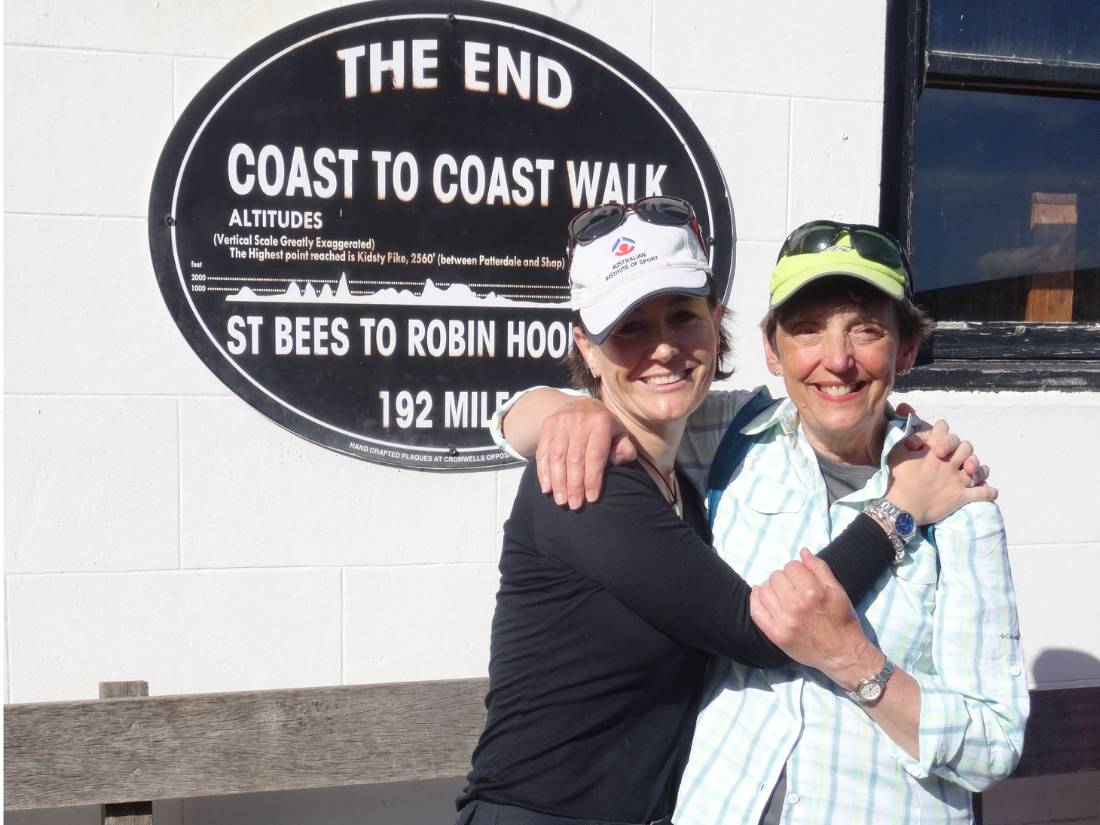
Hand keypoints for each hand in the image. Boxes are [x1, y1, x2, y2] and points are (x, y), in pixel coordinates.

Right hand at [534, 397, 634, 507]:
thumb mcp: (619, 432)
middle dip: (574, 485)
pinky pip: (543, 452)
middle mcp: (579, 420)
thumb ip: (624, 447)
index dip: (593, 478)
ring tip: (561, 501)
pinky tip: (547, 488)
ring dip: (558, 481)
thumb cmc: (603, 427)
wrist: (579, 405)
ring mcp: (561, 423)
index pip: (595, 455)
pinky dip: (543, 472)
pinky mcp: (547, 427)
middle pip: (575, 458)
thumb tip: (620, 460)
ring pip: (557, 456)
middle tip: (574, 505)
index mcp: (601, 422)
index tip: (591, 498)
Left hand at [750, 548, 876, 685]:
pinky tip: (760, 595)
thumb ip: (819, 569)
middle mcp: (795, 606)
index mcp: (812, 592)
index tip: (802, 577)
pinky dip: (756, 599)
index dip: (798, 569)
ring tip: (781, 593)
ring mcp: (783, 622)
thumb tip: (802, 551)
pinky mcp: (776, 635)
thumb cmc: (843, 621)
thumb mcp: (838, 591)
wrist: (844, 655)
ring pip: (764, 590)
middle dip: (785, 578)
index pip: (792, 566)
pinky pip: (756, 611)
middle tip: (793, 587)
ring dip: (771, 587)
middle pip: (776, 576)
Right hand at [886, 420, 996, 523]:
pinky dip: (989, 491)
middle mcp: (948, 462)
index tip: (938, 436)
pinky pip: (983, 493)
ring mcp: (957, 479)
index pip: (943, 429)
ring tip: (971, 470)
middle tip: (953, 456)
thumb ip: (909, 440)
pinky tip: (989, 490)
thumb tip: (918, 434)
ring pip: (977, 466)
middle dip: (961, 448)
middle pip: (965, 446)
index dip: (941, 430)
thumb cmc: (897, 480)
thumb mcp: (896, 454)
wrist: (902, 508)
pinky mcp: (961, 497)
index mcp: (932, 449)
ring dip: (975, 466)